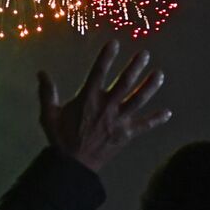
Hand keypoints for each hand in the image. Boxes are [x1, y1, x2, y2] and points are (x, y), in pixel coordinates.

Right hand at [37, 40, 169, 171]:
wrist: (73, 166)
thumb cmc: (60, 139)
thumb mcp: (49, 115)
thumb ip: (47, 93)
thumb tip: (41, 73)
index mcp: (88, 99)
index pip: (99, 72)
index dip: (107, 57)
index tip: (115, 43)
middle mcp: (106, 106)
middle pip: (125, 83)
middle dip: (135, 67)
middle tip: (144, 54)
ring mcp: (119, 121)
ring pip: (138, 100)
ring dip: (150, 86)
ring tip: (160, 74)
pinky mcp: (126, 135)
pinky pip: (145, 125)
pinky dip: (156, 119)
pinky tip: (168, 113)